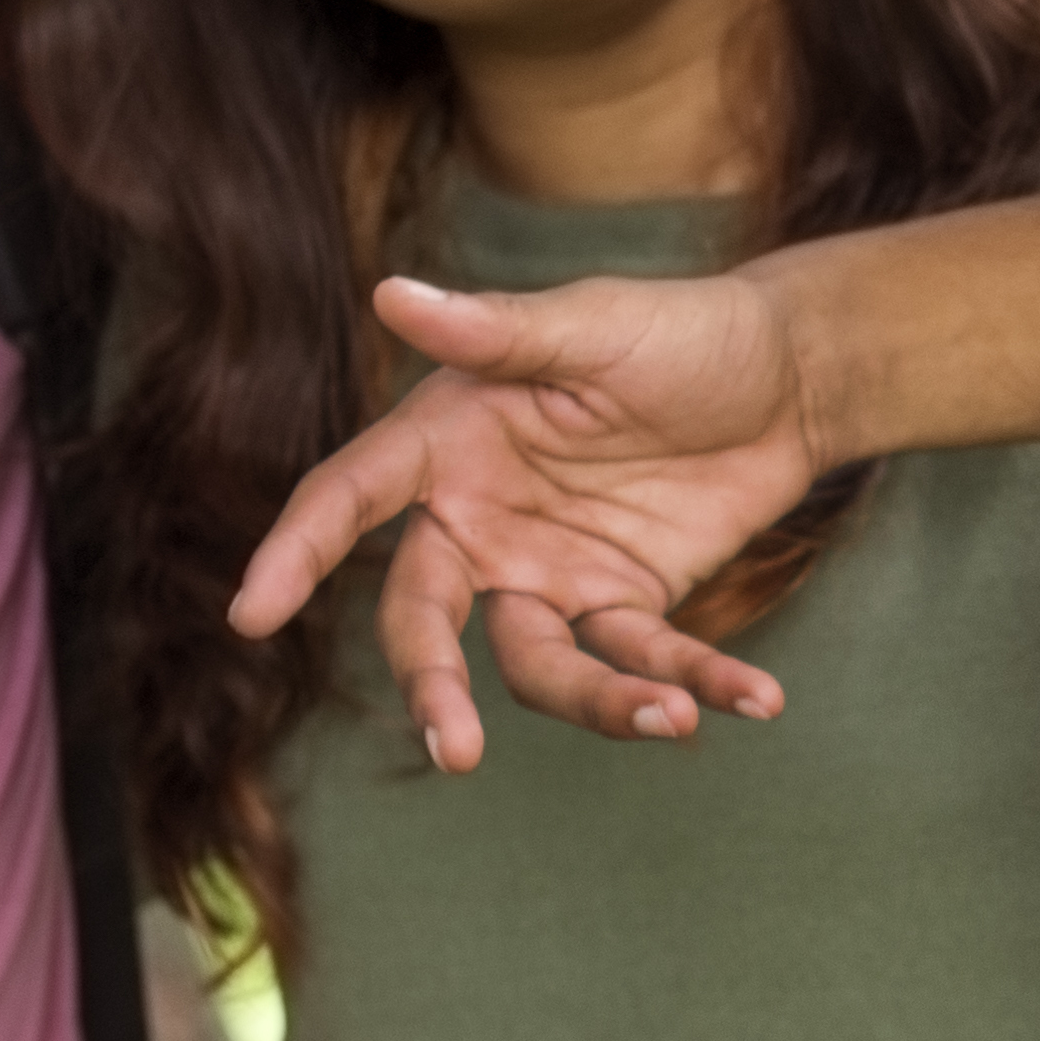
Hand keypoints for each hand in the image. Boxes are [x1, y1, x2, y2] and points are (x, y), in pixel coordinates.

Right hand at [229, 271, 828, 767]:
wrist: (788, 376)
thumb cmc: (679, 331)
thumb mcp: (593, 327)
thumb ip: (497, 334)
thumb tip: (391, 291)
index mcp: (447, 440)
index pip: (350, 498)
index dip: (298, 551)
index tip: (252, 615)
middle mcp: (481, 519)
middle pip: (426, 616)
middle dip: (434, 683)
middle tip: (456, 748)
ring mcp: (547, 573)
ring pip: (538, 665)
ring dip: (600, 701)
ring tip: (670, 718)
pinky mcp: (621, 606)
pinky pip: (639, 662)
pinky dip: (696, 684)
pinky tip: (755, 698)